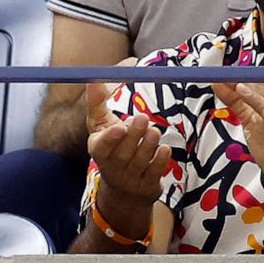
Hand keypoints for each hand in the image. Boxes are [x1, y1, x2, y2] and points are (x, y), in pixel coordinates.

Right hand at [85, 78, 171, 231]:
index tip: (119, 127)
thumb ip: (98, 101)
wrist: (123, 187)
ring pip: (140, 162)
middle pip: (122, 154)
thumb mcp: (101, 123)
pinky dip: (160, 160)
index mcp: (99, 150)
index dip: (109, 139)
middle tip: (142, 118)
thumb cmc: (112, 144)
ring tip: (154, 130)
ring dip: (148, 144)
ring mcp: (130, 179)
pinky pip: (155, 173)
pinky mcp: (147, 185)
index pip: (101, 148)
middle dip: (133, 136)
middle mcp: (112, 167)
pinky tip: (164, 148)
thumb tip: (99, 76)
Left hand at [213, 82, 263, 208]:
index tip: (221, 71)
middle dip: (244, 83)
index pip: (256, 87)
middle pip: (263, 94)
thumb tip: (220, 85)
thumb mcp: (251, 125)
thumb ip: (237, 104)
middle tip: (226, 75)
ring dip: (256, 98)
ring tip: (241, 87)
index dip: (238, 78)